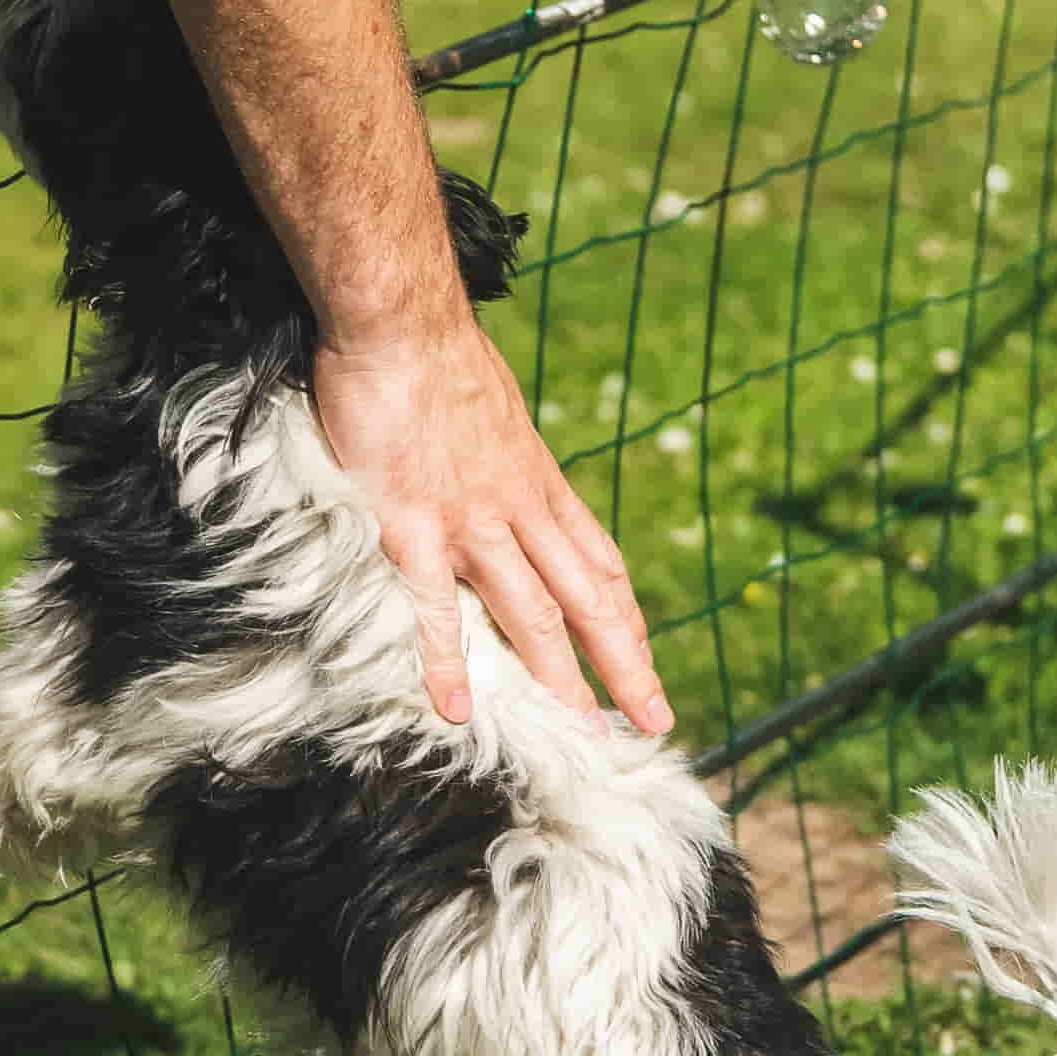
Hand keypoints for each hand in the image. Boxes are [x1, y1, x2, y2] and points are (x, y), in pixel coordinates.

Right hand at [311, 326, 671, 733]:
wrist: (402, 320)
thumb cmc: (438, 357)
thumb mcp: (497, 410)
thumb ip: (505, 455)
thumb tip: (503, 468)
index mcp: (539, 484)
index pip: (599, 565)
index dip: (627, 621)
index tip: (648, 664)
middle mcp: (520, 510)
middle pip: (587, 602)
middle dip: (625, 666)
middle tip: (654, 721)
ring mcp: (472, 522)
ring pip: (531, 613)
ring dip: (561, 679)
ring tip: (582, 734)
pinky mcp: (414, 526)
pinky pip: (434, 607)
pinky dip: (448, 662)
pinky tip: (458, 710)